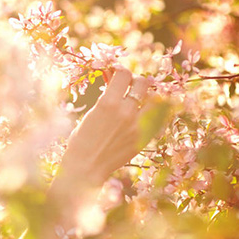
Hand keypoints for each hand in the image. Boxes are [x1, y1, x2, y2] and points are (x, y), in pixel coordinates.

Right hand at [58, 68, 152, 186]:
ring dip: (149, 96)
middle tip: (131, 86)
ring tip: (142, 99)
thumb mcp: (90, 115)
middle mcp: (126, 112)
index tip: (118, 73)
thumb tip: (115, 85)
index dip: (120, 71)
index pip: (124, 74)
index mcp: (108, 103)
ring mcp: (138, 126)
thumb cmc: (80, 141)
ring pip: (155, 99)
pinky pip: (158, 119)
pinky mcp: (144, 138)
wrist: (86, 167)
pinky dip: (154, 114)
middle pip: (143, 83)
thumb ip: (106, 100)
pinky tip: (146, 115)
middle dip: (136, 81)